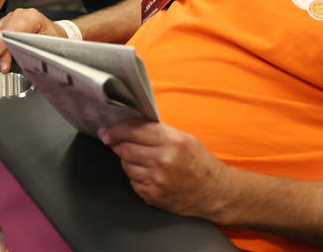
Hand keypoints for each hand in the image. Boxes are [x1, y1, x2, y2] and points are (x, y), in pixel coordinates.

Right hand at [0, 7, 64, 71]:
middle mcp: (19, 14)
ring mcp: (11, 17)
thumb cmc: (52, 39)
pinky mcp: (5, 22)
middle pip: (1, 31)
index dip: (4, 45)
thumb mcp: (49, 44)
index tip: (1, 59)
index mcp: (31, 17)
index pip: (12, 31)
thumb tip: (23, 58)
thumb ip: (35, 48)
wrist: (53, 33)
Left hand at [98, 119, 232, 220]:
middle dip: (117, 144)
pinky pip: (133, 182)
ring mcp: (157, 181)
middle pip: (124, 148)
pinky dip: (136, 176)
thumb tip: (127, 125)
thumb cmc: (200, 162)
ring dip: (128, 161)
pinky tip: (149, 174)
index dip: (115, 130)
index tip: (106, 131)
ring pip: (126, 166)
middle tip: (114, 142)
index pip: (133, 131)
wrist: (216, 193)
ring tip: (142, 159)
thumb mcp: (184, 138)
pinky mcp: (153, 196)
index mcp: (172, 141)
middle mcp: (163, 161)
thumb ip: (157, 130)